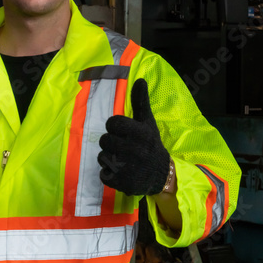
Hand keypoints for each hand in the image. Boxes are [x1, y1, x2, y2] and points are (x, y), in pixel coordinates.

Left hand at [98, 79, 170, 194]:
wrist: (161, 174)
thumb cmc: (151, 145)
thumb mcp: (147, 123)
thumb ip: (140, 102)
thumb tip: (139, 79)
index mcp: (139, 133)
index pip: (111, 123)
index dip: (115, 128)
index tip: (124, 133)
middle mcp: (133, 149)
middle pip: (104, 140)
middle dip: (112, 143)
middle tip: (124, 148)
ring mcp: (126, 167)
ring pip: (101, 156)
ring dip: (109, 158)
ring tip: (123, 160)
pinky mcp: (120, 182)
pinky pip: (102, 174)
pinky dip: (109, 174)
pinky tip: (121, 172)